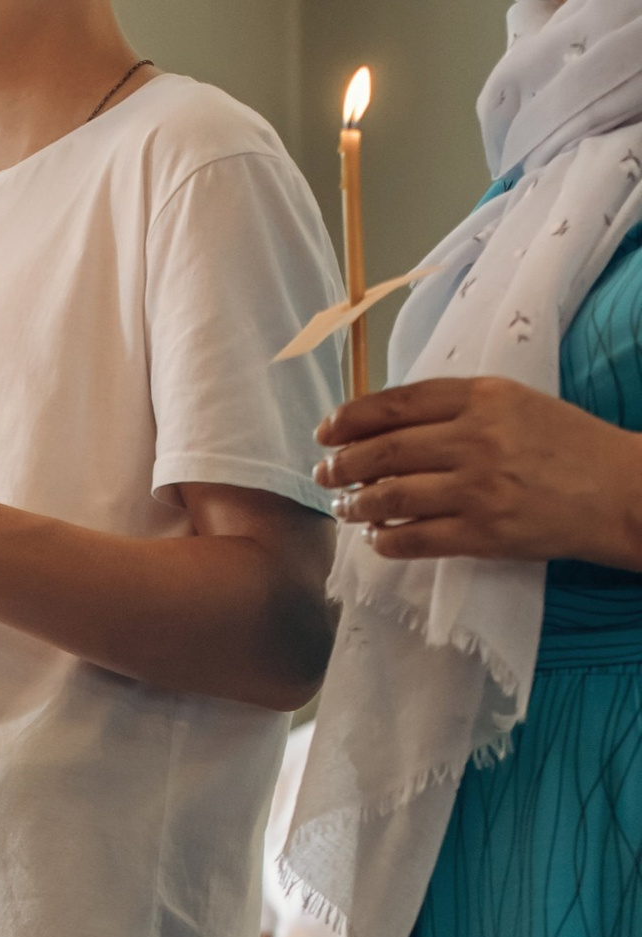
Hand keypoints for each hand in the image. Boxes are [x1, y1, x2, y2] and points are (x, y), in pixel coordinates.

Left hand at [316, 377, 641, 568]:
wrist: (618, 490)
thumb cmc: (566, 443)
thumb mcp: (516, 403)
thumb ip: (458, 407)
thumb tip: (389, 425)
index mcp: (483, 396)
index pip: (397, 403)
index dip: (351, 418)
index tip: (326, 431)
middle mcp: (476, 438)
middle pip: (384, 450)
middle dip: (342, 465)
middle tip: (324, 474)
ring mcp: (478, 488)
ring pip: (390, 496)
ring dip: (356, 504)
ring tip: (344, 507)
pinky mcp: (483, 534)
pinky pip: (414, 539)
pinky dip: (385, 540)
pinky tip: (378, 538)